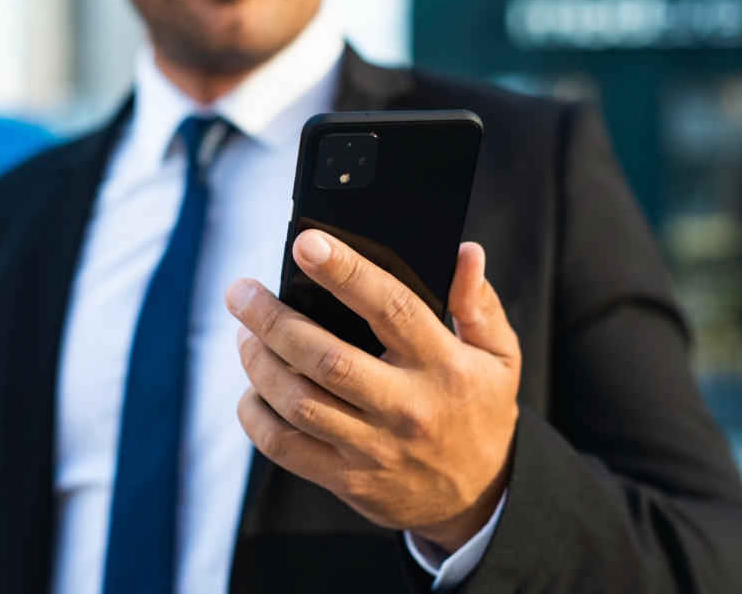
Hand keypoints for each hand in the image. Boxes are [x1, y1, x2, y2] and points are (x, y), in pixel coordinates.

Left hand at [225, 229, 520, 552]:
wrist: (479, 498)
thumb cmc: (480, 412)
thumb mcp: (500, 356)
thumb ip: (478, 303)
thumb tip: (466, 251)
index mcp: (443, 365)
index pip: (391, 307)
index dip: (346, 272)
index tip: (306, 243)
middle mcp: (405, 406)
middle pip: (326, 358)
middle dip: (272, 319)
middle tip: (241, 291)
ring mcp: (373, 447)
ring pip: (298, 402)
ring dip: (258, 362)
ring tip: (244, 332)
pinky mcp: (347, 479)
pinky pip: (285, 447)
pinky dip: (256, 415)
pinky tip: (251, 388)